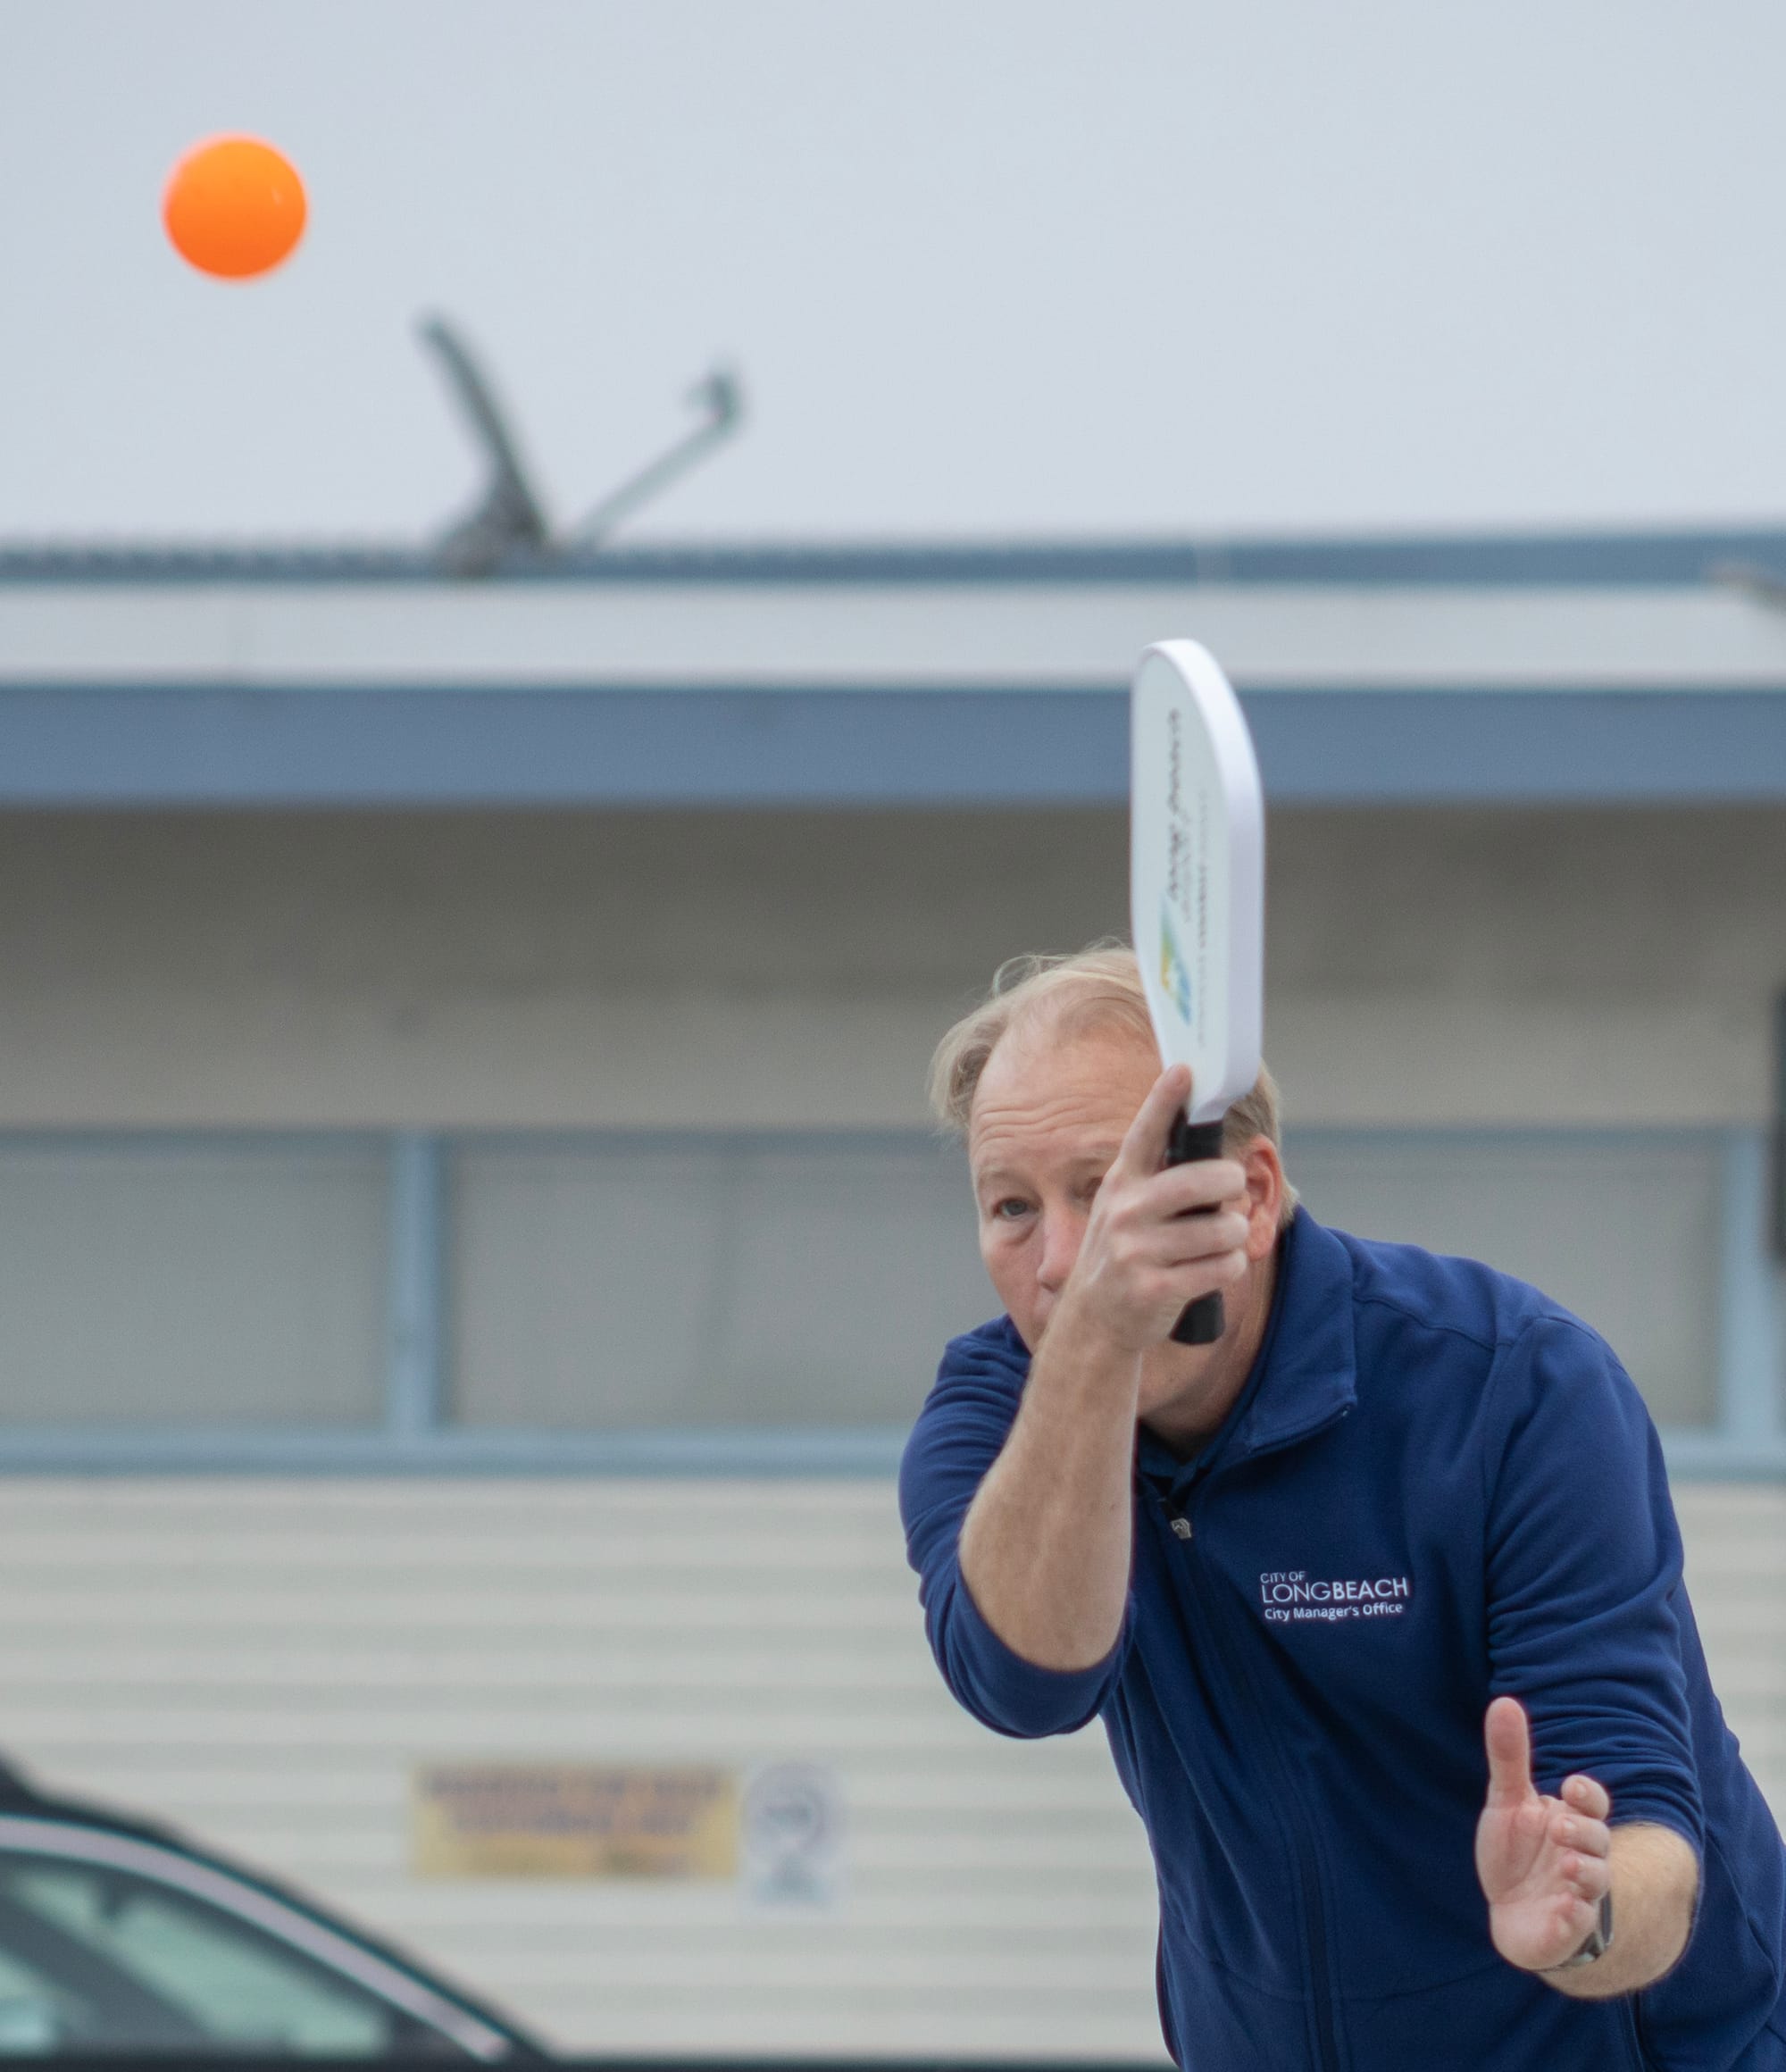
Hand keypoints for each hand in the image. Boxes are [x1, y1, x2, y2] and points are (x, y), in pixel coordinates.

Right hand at [1058, 1064, 1249, 1353]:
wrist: (1094, 1320)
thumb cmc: (1127, 1252)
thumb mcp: (1127, 1208)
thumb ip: (1161, 1178)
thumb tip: (1216, 1154)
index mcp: (1121, 1182)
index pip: (1145, 1132)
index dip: (1165, 1099)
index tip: (1185, 1069)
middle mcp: (1125, 1211)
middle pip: (1204, 1180)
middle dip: (1232, 1184)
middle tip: (1233, 1191)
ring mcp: (1137, 1251)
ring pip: (1225, 1228)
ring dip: (1235, 1235)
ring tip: (1220, 1241)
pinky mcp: (1155, 1288)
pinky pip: (1224, 1266)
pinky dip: (1230, 1266)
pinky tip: (1212, 1269)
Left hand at [1476, 1696, 1612, 1972]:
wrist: (1512, 1913)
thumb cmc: (1516, 1853)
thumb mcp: (1507, 1801)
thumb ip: (1509, 1756)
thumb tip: (1503, 1701)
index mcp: (1570, 1822)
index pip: (1593, 1804)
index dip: (1588, 1795)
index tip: (1573, 1786)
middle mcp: (1581, 1856)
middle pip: (1598, 1840)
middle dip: (1585, 1833)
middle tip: (1561, 1827)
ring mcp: (1578, 1894)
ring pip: (1596, 1882)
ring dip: (1586, 1873)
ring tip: (1567, 1865)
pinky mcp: (1567, 1928)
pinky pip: (1578, 1924)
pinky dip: (1573, 1917)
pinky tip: (1563, 1908)